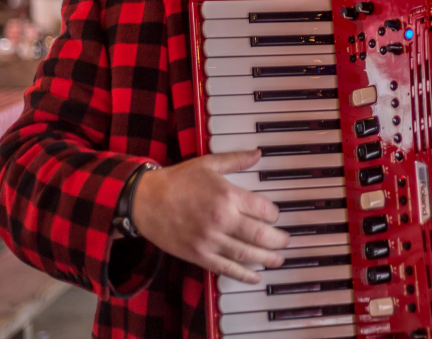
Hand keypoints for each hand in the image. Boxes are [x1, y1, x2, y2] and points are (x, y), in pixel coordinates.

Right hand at [132, 150, 289, 284]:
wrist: (145, 200)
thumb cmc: (176, 180)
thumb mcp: (208, 164)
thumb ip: (236, 160)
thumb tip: (258, 153)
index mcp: (227, 195)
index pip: (264, 209)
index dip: (275, 214)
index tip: (275, 216)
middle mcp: (222, 219)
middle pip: (260, 235)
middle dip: (278, 240)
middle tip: (286, 241)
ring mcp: (210, 239)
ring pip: (246, 253)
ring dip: (267, 258)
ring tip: (278, 259)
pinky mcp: (198, 255)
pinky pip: (225, 268)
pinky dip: (243, 274)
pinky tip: (256, 277)